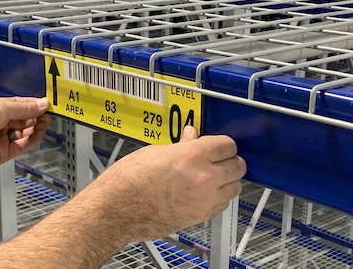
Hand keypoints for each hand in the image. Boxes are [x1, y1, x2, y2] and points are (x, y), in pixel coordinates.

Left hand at [0, 97, 50, 172]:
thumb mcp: (3, 108)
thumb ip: (25, 108)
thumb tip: (42, 104)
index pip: (22, 108)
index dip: (35, 107)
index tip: (47, 106)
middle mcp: (0, 125)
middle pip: (26, 121)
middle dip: (37, 117)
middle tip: (48, 115)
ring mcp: (2, 139)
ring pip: (26, 134)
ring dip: (36, 128)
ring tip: (44, 123)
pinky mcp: (3, 153)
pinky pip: (23, 146)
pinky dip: (32, 140)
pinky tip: (38, 133)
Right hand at [84, 126, 245, 242]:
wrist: (116, 211)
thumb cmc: (127, 181)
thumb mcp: (154, 153)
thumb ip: (180, 146)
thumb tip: (191, 137)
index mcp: (191, 155)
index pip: (227, 145)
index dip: (224, 143)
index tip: (220, 145)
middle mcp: (203, 178)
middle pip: (237, 166)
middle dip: (231, 160)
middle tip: (222, 158)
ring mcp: (203, 200)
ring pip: (235, 187)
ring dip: (229, 180)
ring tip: (217, 175)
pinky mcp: (198, 217)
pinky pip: (222, 205)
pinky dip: (220, 197)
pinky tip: (208, 192)